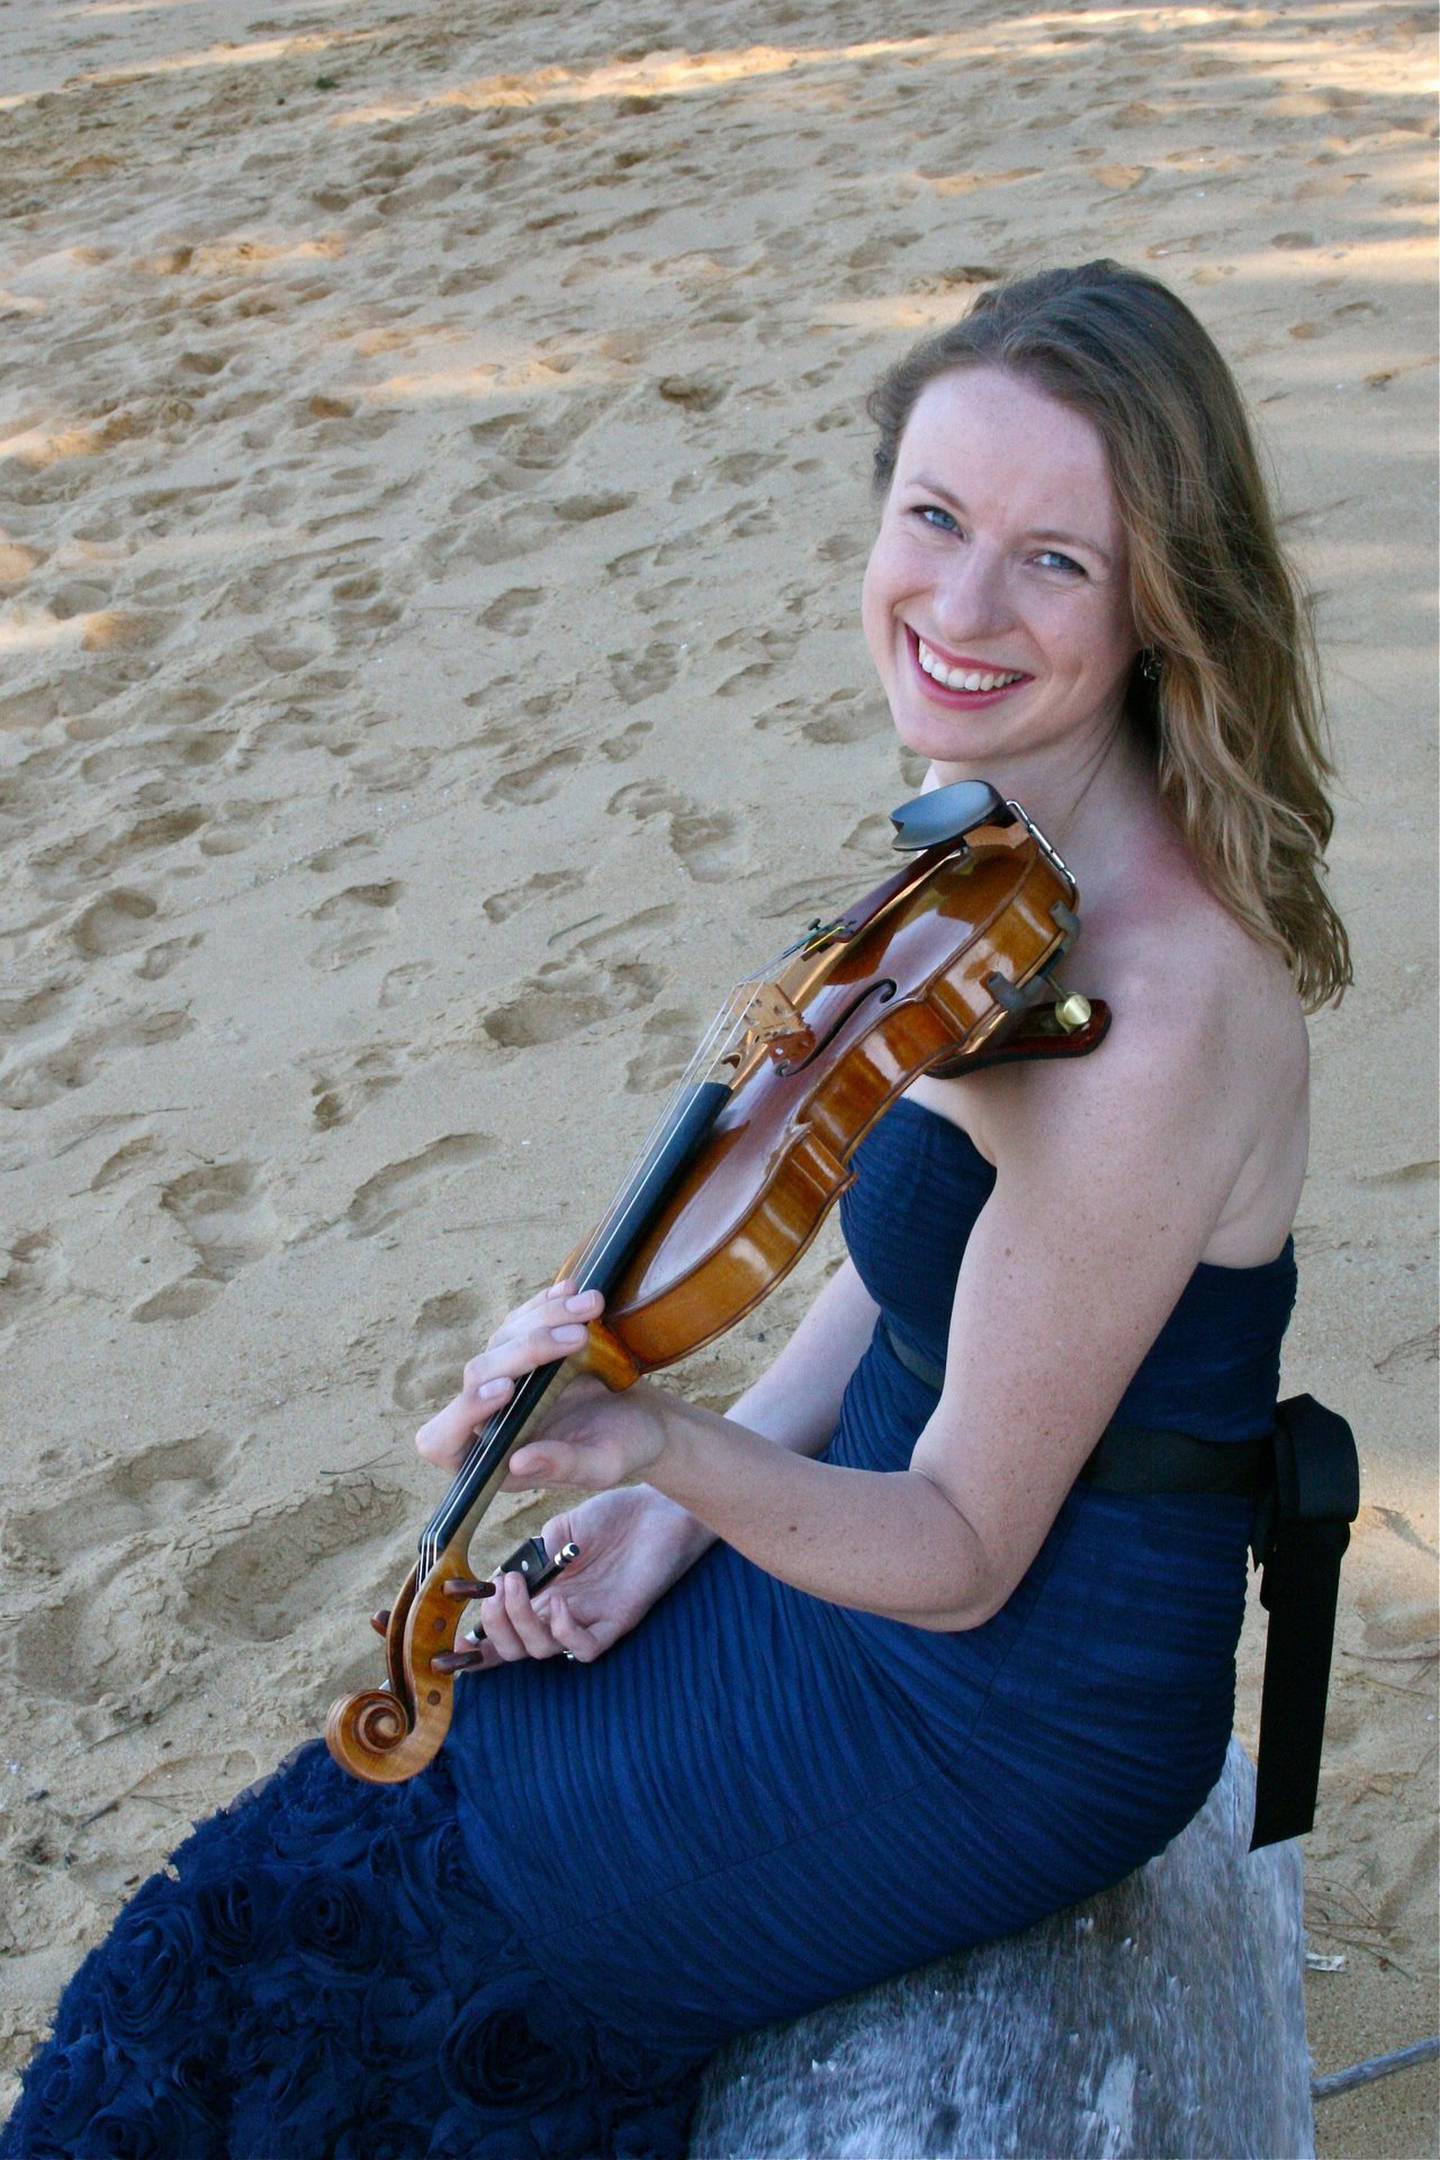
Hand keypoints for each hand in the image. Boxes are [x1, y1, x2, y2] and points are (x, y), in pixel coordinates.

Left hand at [415, 1279, 687, 1493]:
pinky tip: (573, 1293)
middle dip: (527, 1350)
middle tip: (579, 1337)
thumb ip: (563, 1467)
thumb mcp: (604, 1466)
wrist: (645, 1417)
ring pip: (502, 1338)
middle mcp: (491, 1416)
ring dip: (545, 1319)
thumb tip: (518, 1461)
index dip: (463, 1413)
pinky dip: (545, 1304)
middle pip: (478, 1374)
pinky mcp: (525, 1349)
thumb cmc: (624, 1450)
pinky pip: (521, 1319)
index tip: (507, 1389)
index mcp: (495, 1458)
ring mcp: (506, 1376)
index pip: (441, 1441)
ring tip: (592, 1307)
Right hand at [463, 1486, 714, 1668]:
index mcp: (542, 1595)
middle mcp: (561, 1613)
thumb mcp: (558, 1532)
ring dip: (522, 1623)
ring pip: (542, 1652)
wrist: (657, 1508)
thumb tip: (499, 1580)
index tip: (450, 1645)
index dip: (476, 1645)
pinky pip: (585, 1648)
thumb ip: (530, 1557)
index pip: (504, 1631)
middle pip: (515, 1650)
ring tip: (518, 1587)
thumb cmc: (612, 1518)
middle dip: (495, 1629)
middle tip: (496, 1594)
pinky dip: (565, 1632)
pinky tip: (561, 1604)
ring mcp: (588, 1619)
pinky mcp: (617, 1621)